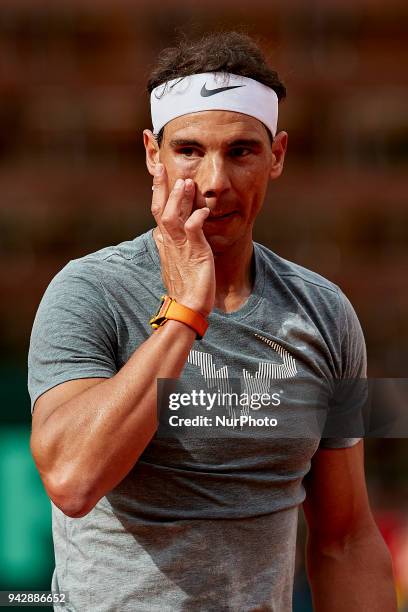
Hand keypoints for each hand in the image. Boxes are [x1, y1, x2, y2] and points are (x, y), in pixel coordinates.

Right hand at [151, 163, 215, 317]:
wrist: (188, 307)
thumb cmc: (185, 287)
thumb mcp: (174, 262)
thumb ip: (169, 246)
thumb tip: (159, 235)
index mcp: (166, 243)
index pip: (158, 213)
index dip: (157, 195)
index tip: (156, 179)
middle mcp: (169, 242)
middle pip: (160, 210)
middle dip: (161, 188)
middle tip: (162, 167)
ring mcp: (180, 247)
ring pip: (172, 216)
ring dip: (178, 199)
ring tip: (184, 182)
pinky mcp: (195, 253)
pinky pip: (193, 230)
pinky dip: (197, 218)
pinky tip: (203, 210)